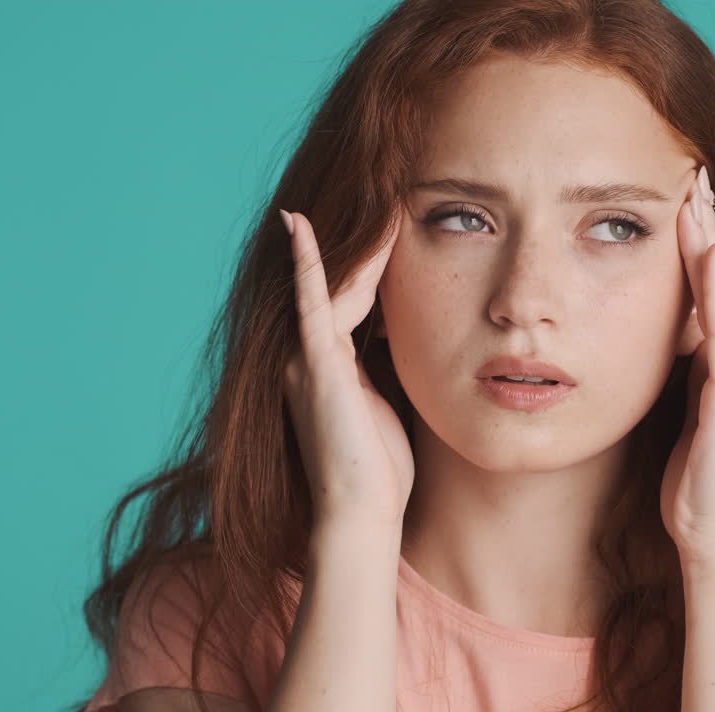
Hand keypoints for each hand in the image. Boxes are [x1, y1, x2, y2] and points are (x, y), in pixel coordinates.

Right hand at [280, 207, 414, 531]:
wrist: (360, 513)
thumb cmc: (379, 470)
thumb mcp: (388, 403)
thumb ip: (389, 365)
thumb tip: (414, 335)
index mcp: (328, 364)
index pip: (354, 298)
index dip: (374, 262)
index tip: (399, 225)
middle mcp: (308, 354)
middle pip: (343, 283)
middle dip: (369, 243)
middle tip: (393, 194)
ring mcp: (306, 357)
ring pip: (335, 285)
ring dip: (361, 244)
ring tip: (385, 200)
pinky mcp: (312, 364)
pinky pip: (311, 302)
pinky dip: (307, 263)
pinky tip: (299, 224)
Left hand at [660, 168, 714, 568]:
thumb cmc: (699, 491)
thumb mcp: (691, 421)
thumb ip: (692, 379)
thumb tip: (677, 343)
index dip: (704, 250)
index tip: (687, 205)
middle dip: (709, 231)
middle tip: (694, 178)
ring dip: (710, 246)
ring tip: (695, 198)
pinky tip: (705, 255)